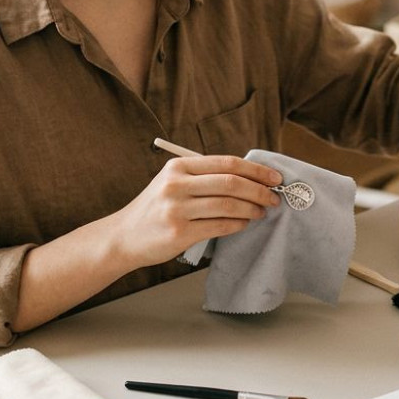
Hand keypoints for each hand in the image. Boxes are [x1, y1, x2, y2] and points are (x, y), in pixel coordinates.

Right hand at [114, 155, 282, 266]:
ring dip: (251, 209)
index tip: (274, 177)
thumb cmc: (155, 208)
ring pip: (228, 205)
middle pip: (231, 182)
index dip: (255, 170)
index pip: (226, 163)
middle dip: (259, 190)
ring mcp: (177, 209)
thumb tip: (249, 177)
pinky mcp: (179, 232)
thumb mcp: (172, 182)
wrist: (123, 236)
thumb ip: (203, 176)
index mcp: (178, 166)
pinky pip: (219, 226)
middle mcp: (176, 184)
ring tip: (261, 212)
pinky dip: (238, 224)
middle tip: (275, 198)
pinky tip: (244, 223)